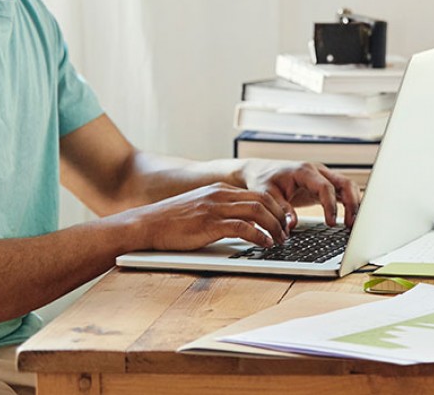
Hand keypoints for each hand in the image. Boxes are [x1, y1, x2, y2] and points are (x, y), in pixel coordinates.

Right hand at [120, 182, 291, 249]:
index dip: (276, 208)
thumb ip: (221, 211)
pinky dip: (258, 235)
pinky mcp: (209, 224)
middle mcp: (220, 195)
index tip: (284, 221)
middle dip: (280, 216)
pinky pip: (242, 227)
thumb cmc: (171, 222)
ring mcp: (215, 208)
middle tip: (287, 232)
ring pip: (257, 211)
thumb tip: (243, 224)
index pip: (259, 193)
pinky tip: (265, 244)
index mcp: (220, 190)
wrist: (145, 224)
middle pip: (263, 199)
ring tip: (280, 240)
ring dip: (274, 226)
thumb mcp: (201, 208)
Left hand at [238, 159, 360, 229]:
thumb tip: (292, 225)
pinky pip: (342, 193)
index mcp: (305, 171)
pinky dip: (349, 204)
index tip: (331, 222)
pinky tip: (350, 219)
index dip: (331, 205)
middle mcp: (318, 172)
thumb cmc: (264, 180)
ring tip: (352, 224)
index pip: (325, 186)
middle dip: (352, 203)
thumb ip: (281, 209)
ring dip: (354, 204)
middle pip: (344, 183)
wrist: (262, 171)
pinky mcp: (324, 186)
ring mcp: (323, 177)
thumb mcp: (267, 194)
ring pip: (347, 186)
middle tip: (351, 224)